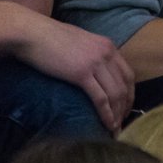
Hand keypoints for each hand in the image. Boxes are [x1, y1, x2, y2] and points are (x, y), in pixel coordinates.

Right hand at [15, 15, 135, 133]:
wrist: (32, 33)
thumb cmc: (49, 38)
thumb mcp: (79, 42)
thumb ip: (90, 54)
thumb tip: (92, 69)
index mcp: (108, 46)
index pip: (127, 74)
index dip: (130, 93)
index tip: (126, 107)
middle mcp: (107, 53)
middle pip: (125, 85)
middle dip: (125, 107)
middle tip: (122, 123)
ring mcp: (96, 63)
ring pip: (115, 94)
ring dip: (117, 114)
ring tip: (115, 129)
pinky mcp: (82, 73)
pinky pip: (100, 98)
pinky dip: (106, 114)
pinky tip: (107, 125)